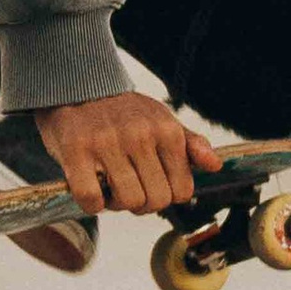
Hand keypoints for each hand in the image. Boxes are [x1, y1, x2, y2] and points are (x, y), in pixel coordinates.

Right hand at [33, 91, 224, 216]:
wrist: (75, 85)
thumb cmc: (122, 110)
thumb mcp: (161, 119)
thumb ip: (190, 144)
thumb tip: (215, 166)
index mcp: (166, 130)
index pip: (182, 191)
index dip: (166, 195)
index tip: (150, 184)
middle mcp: (140, 135)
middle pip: (156, 200)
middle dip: (142, 203)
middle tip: (127, 187)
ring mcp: (107, 142)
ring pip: (128, 201)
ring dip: (117, 204)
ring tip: (109, 187)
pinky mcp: (75, 150)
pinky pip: (92, 199)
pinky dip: (92, 204)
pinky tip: (90, 190)